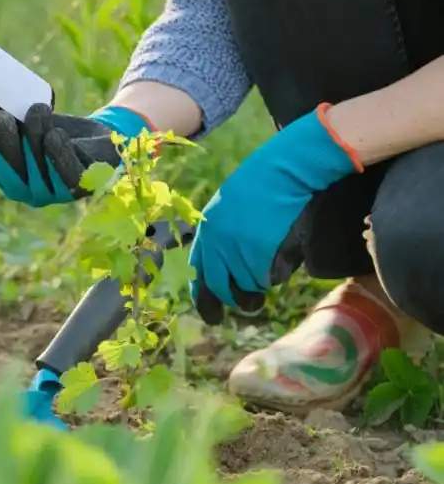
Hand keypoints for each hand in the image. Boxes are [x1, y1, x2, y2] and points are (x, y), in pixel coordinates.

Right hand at [0, 103, 151, 206]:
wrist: (99, 139)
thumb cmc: (54, 128)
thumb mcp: (25, 122)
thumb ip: (3, 116)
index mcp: (6, 175)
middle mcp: (26, 191)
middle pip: (8, 169)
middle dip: (1, 141)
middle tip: (3, 115)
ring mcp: (54, 193)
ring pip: (36, 165)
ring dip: (33, 134)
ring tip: (38, 109)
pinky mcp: (82, 185)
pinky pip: (66, 174)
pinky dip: (57, 151)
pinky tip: (54, 135)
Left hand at [188, 103, 362, 324]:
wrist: (285, 170)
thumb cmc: (262, 185)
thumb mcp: (229, 208)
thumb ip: (222, 236)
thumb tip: (225, 270)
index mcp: (207, 232)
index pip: (198, 274)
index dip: (204, 297)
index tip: (212, 314)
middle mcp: (216, 245)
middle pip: (221, 288)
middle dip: (235, 299)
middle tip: (250, 304)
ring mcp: (237, 251)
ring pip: (249, 284)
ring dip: (261, 279)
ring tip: (273, 250)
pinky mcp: (260, 255)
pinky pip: (270, 278)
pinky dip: (279, 271)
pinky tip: (285, 246)